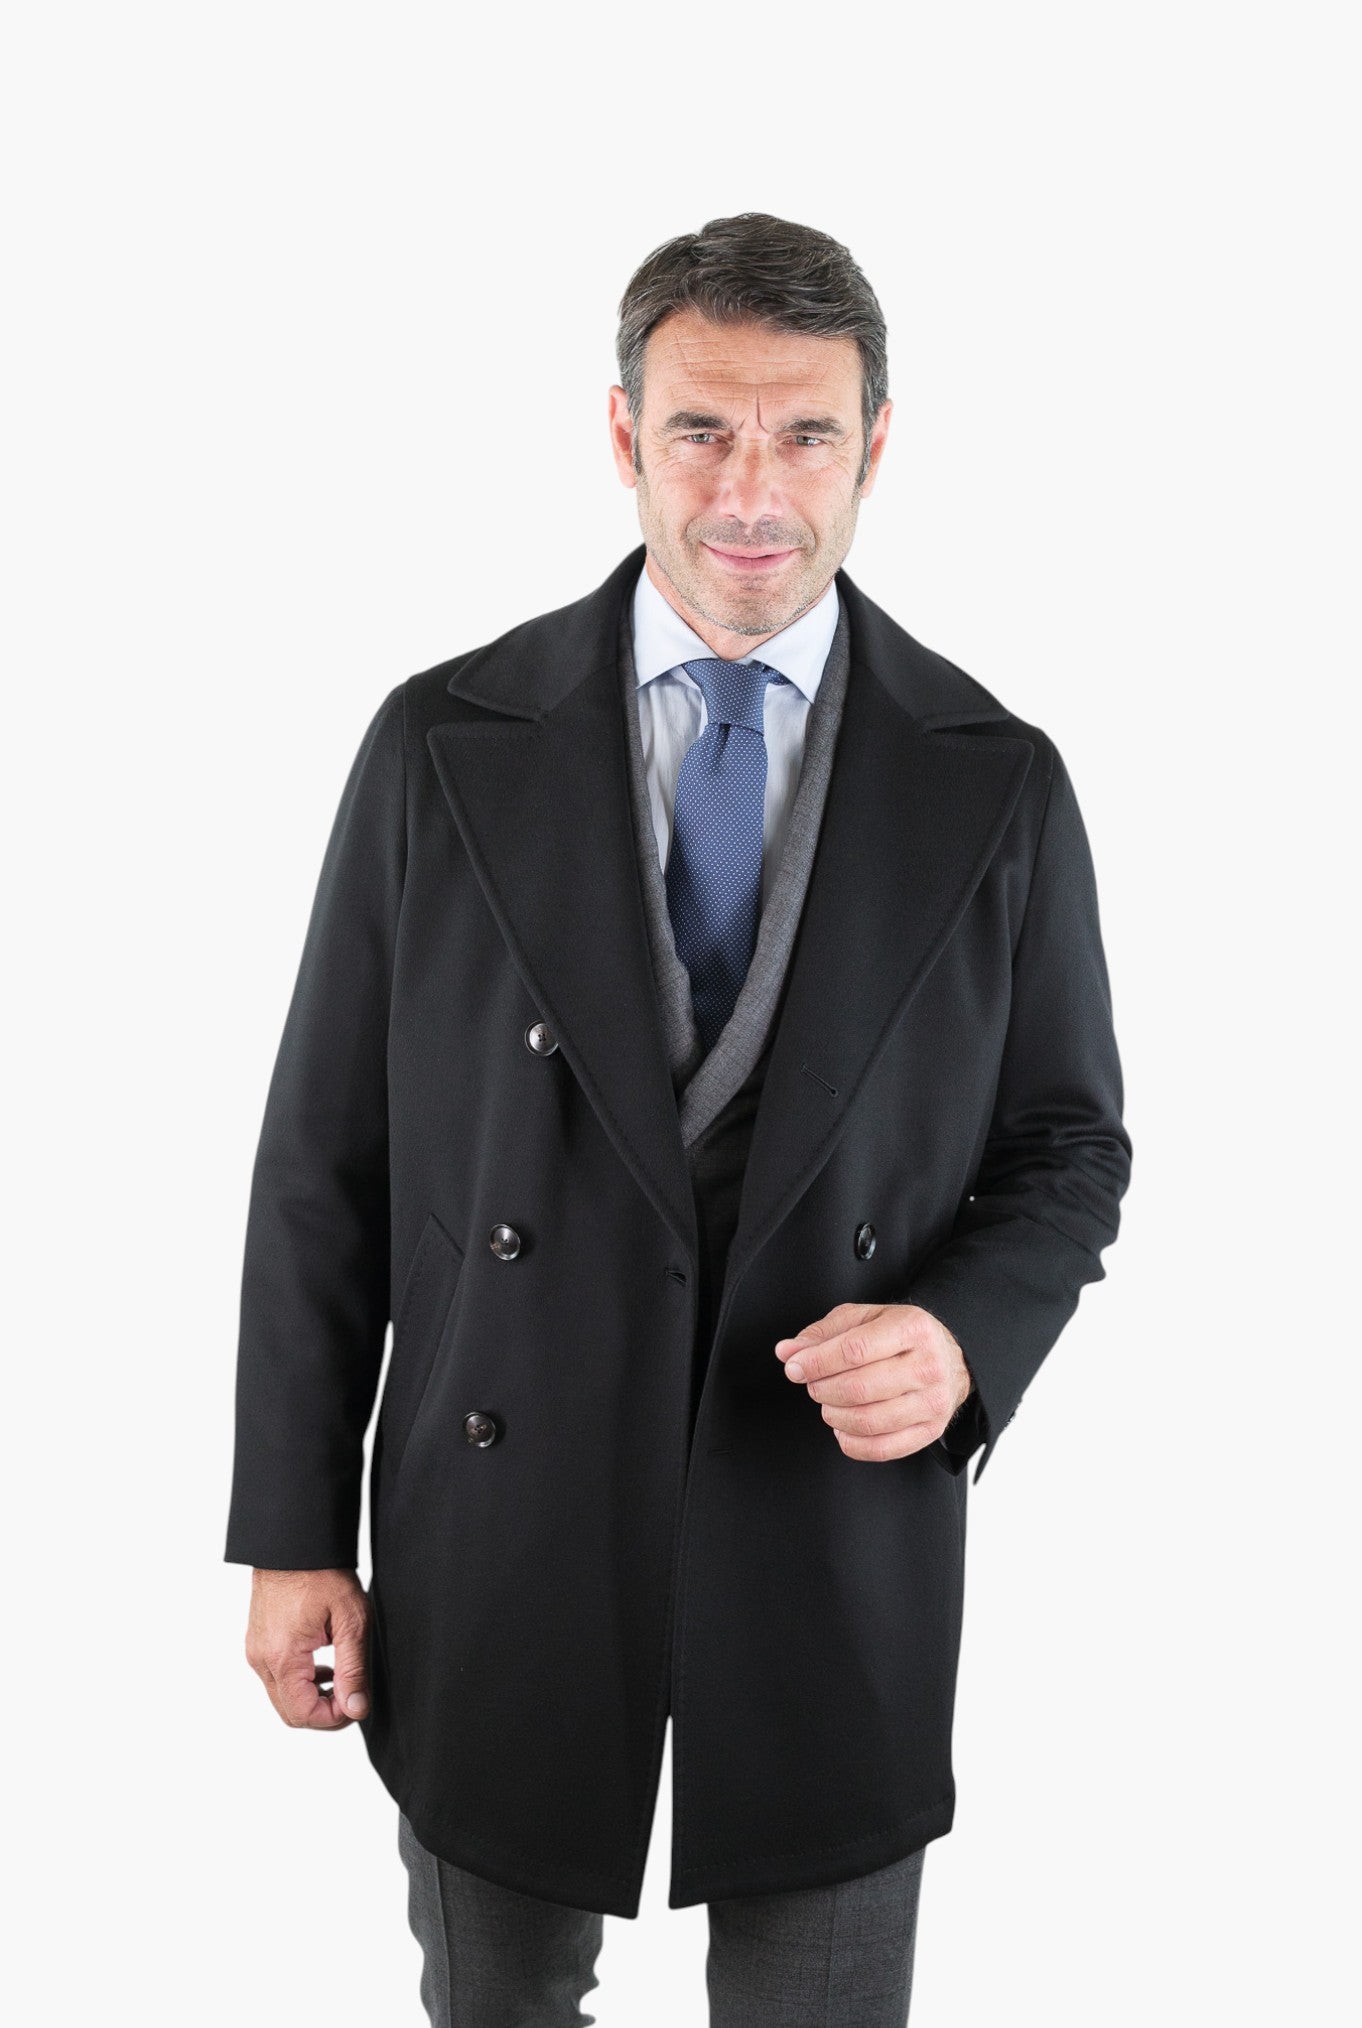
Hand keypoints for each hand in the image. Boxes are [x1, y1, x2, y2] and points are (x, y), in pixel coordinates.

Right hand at [244, 1568, 370, 1728]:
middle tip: (352, 1696)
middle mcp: (261, 1659)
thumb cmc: (323, 1573)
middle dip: (324, 1713)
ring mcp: (255, 1651)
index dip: (334, 1719)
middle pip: (290, 1712)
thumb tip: (355, 1709)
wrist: (294, 1542)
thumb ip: (353, 1669)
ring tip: (340, 1677)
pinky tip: (322, 1664)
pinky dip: (300, 1681)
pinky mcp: (257, 1643)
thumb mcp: (351, 1620)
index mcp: (283, 1656)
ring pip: (282, 1697)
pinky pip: (276, 1678)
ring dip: (312, 1697)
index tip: (357, 1703)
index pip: (303, 1714)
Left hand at [775, 1302, 973, 1461]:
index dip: (816, 1363)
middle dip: (823, 1390)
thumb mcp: (863, 1319)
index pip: (854, 1350)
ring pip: (869, 1421)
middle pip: (859, 1388)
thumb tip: (787, 1352)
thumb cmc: (899, 1337)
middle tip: (814, 1385)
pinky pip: (882, 1449)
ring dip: (835, 1416)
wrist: (950, 1359)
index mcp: (911, 1328)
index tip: (795, 1368)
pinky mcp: (930, 1430)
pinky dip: (852, 1443)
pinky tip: (844, 1427)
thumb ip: (822, 1334)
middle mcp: (928, 1365)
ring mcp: (932, 1401)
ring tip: (829, 1403)